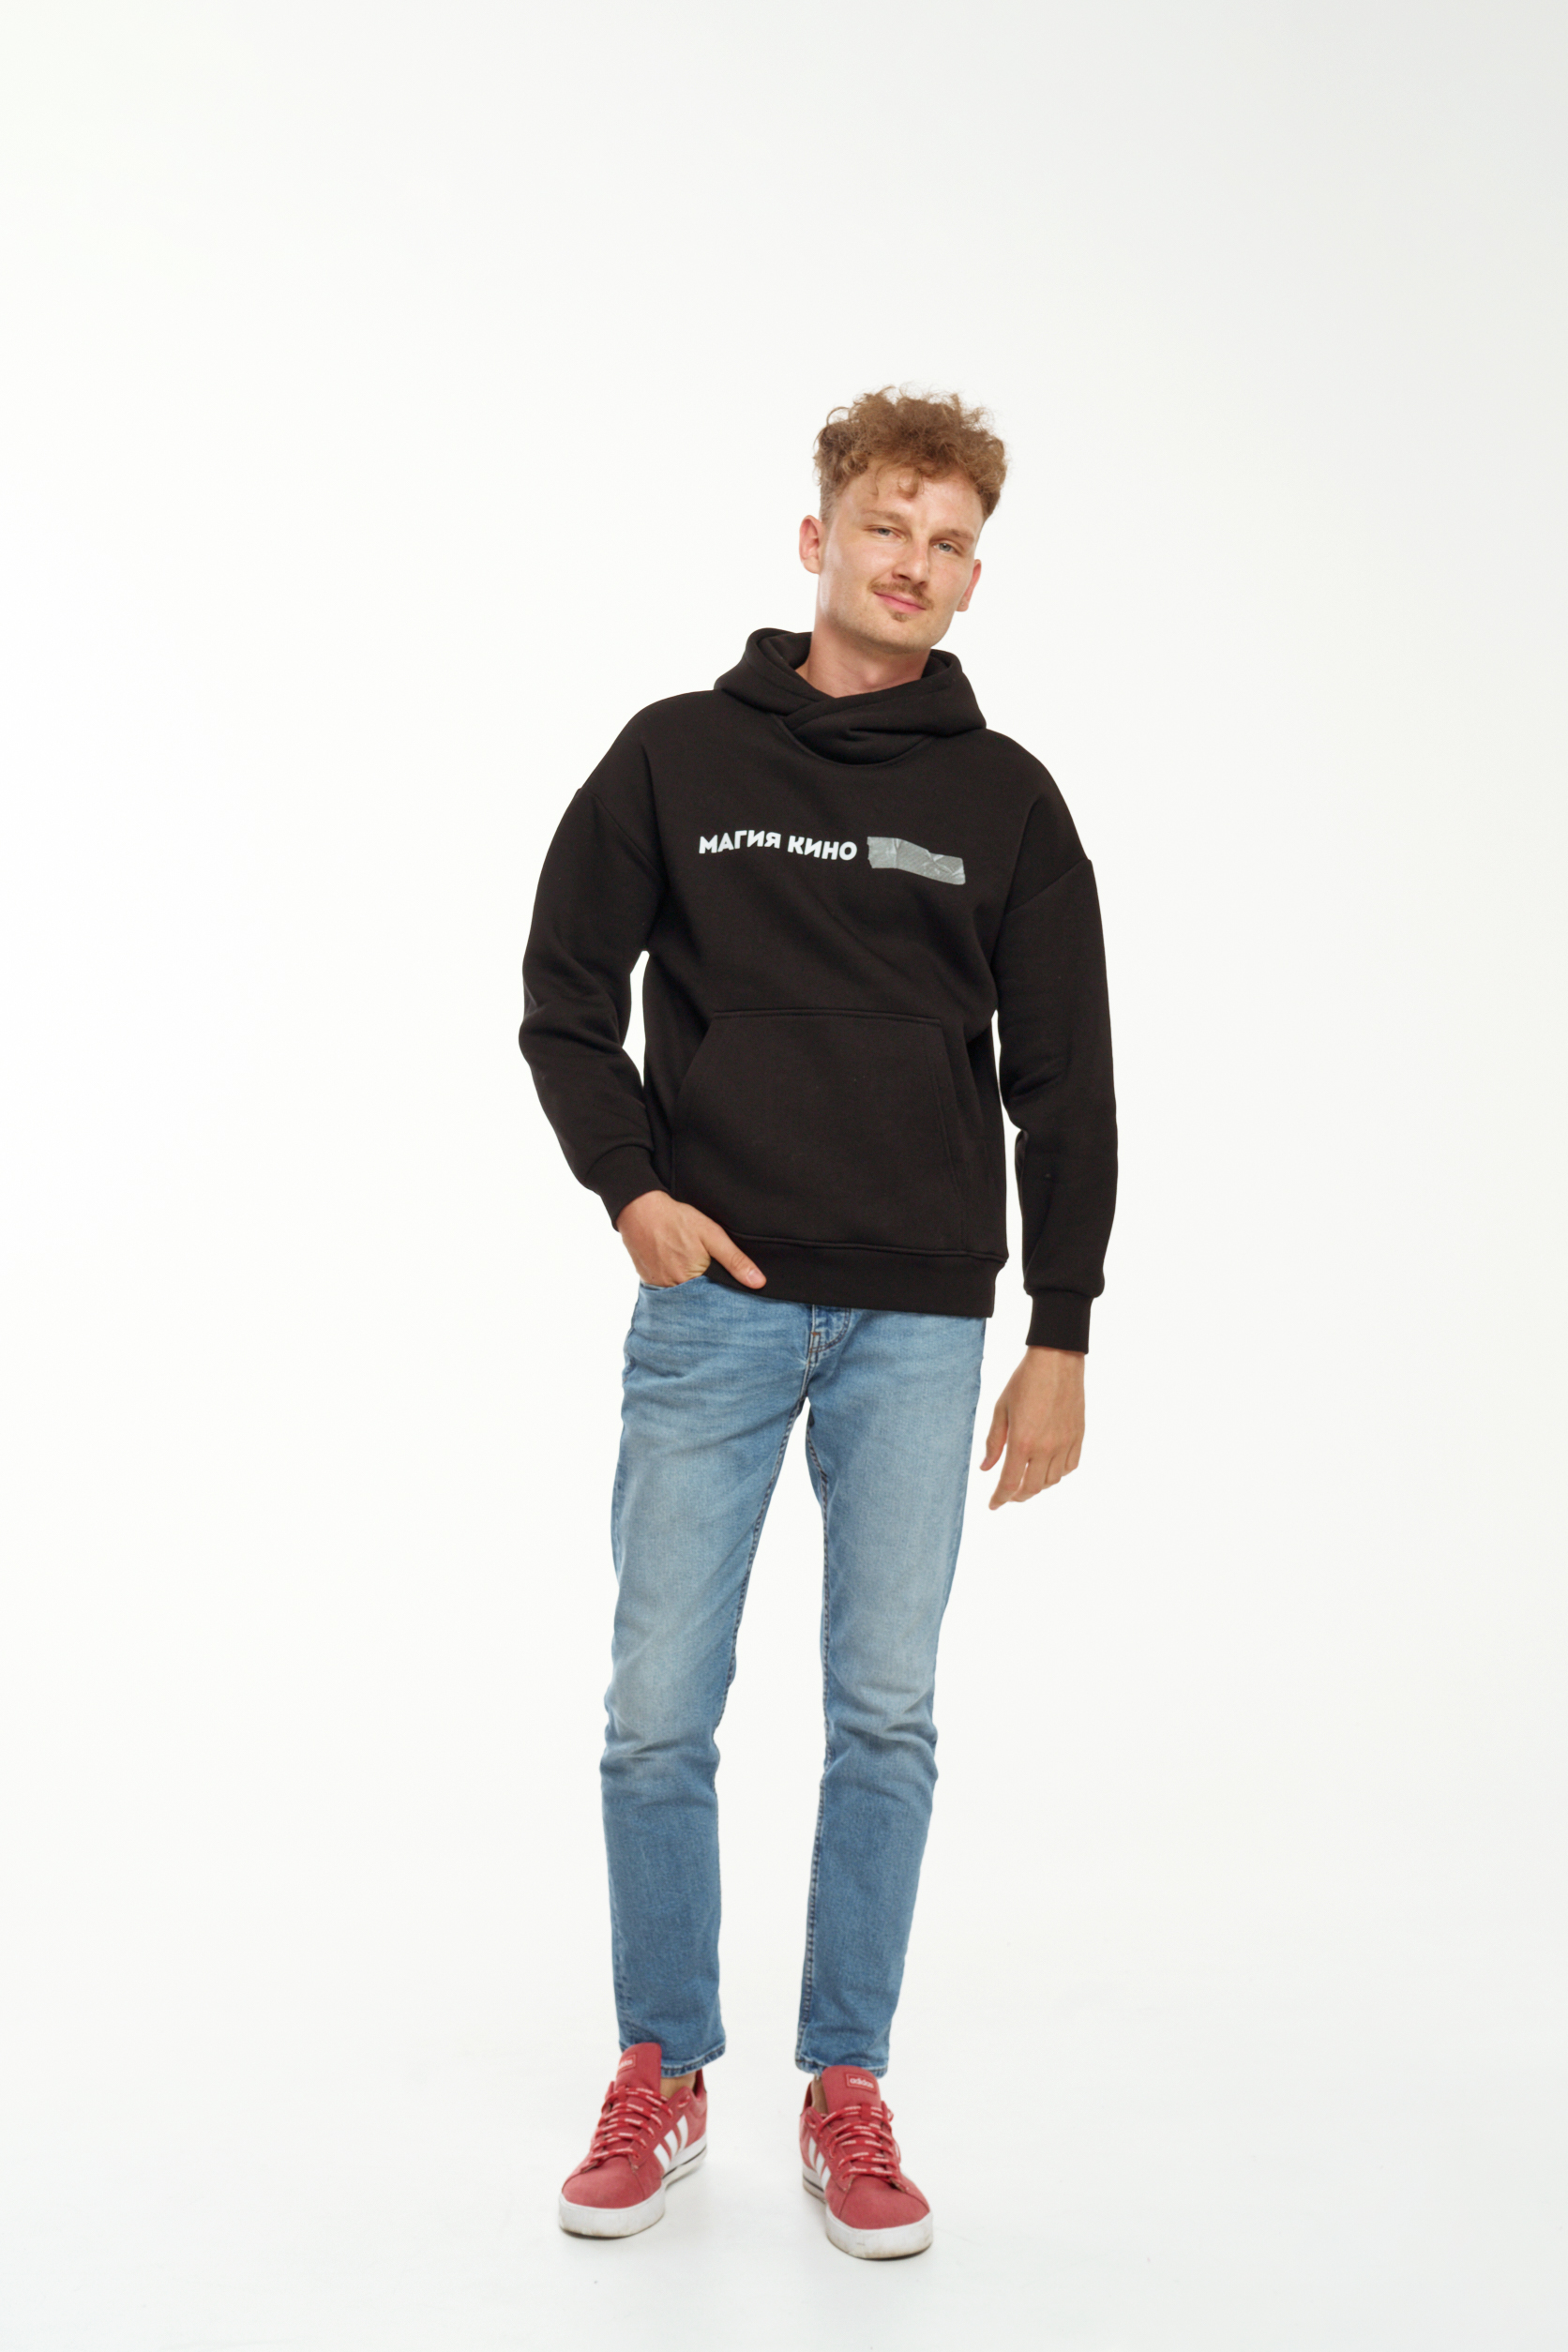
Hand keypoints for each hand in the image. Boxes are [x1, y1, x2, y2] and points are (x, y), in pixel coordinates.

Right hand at [615, 1191, 765, 1289]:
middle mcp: (673, 1289)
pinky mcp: (648, 1282)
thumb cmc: (677, 1219)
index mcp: (692, 1281)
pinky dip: (676, 1286)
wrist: (640, 1210)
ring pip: (682, 1298)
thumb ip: (735, 1261)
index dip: (724, 1299)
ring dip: (691, 1293)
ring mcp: (658, 1287)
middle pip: (698, 1302)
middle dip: (708, 1298)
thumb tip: (758, 1283)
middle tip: (712, 1282)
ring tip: (695, 1276)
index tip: (734, 1298)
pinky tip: (679, 1272)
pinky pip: (667, 1292)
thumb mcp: (712, 1235)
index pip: (715, 1301)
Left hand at [981, 1348, 1084, 1507]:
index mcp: (1022, 1441)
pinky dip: (1058, 1473)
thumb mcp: (1000, 1410)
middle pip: (1032, 1488)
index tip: (993, 1505)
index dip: (1000, 1498)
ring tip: (1027, 1479)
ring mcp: (1065, 1443)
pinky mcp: (1078, 1436)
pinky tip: (1048, 1467)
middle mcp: (1046, 1447)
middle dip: (1018, 1496)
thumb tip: (985, 1467)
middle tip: (1008, 1494)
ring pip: (1053, 1481)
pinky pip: (1070, 1466)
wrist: (1056, 1360)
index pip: (1009, 1483)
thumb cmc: (1024, 1381)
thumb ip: (994, 1442)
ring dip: (1038, 1486)